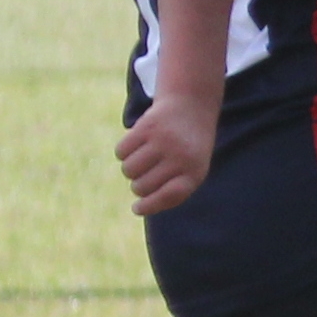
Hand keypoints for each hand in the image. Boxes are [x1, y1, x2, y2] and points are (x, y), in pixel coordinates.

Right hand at [119, 89, 220, 214]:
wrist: (190, 106)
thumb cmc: (189, 148)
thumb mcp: (190, 170)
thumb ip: (171, 192)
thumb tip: (138, 209)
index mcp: (195, 171)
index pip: (169, 196)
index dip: (150, 206)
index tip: (137, 208)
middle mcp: (181, 157)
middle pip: (142, 186)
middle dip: (139, 184)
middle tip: (148, 173)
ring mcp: (164, 141)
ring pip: (129, 170)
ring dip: (130, 169)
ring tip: (144, 158)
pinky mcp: (147, 127)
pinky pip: (121, 152)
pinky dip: (123, 152)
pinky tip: (136, 144)